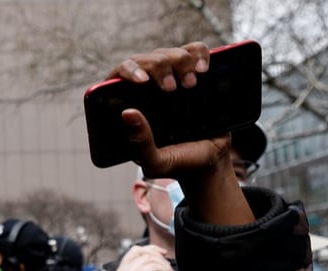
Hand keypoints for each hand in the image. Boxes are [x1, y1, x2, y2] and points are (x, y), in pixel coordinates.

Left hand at [109, 44, 252, 225]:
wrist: (210, 160)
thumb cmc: (178, 162)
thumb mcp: (156, 162)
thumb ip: (140, 143)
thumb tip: (127, 113)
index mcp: (129, 106)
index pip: (117, 77)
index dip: (127, 71)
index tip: (142, 81)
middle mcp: (146, 88)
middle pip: (145, 59)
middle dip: (159, 67)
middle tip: (171, 88)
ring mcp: (171, 77)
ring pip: (169, 53)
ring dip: (180, 63)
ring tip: (191, 85)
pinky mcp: (194, 72)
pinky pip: (195, 50)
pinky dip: (199, 54)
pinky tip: (203, 69)